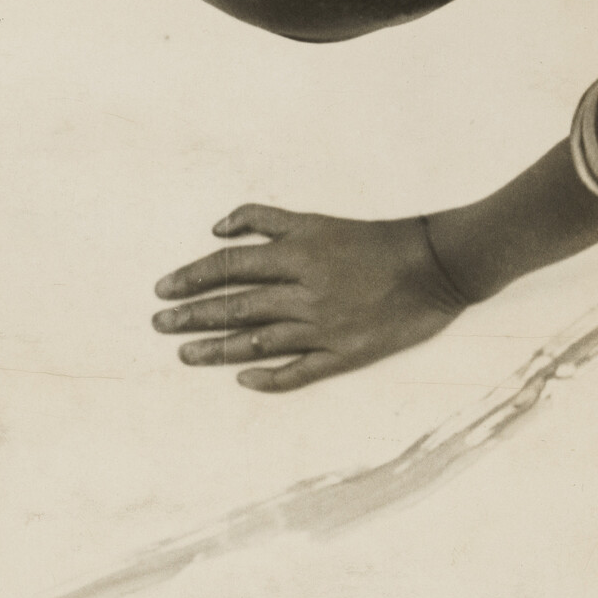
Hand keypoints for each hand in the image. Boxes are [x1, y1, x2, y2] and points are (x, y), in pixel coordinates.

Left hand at [152, 204, 468, 392]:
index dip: (192, 277)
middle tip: (159, 324)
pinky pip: (300, 370)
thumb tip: (217, 227)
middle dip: (191, 315)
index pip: (229, 266)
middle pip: (235, 305)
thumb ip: (266, 218)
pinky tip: (242, 380)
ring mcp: (325, 325)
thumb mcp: (317, 218)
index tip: (163, 288)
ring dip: (217, 349)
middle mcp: (305, 291)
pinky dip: (270, 377)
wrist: (437, 266)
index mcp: (298, 253)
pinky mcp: (347, 353)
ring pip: (258, 341)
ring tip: (185, 354)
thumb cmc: (375, 239)